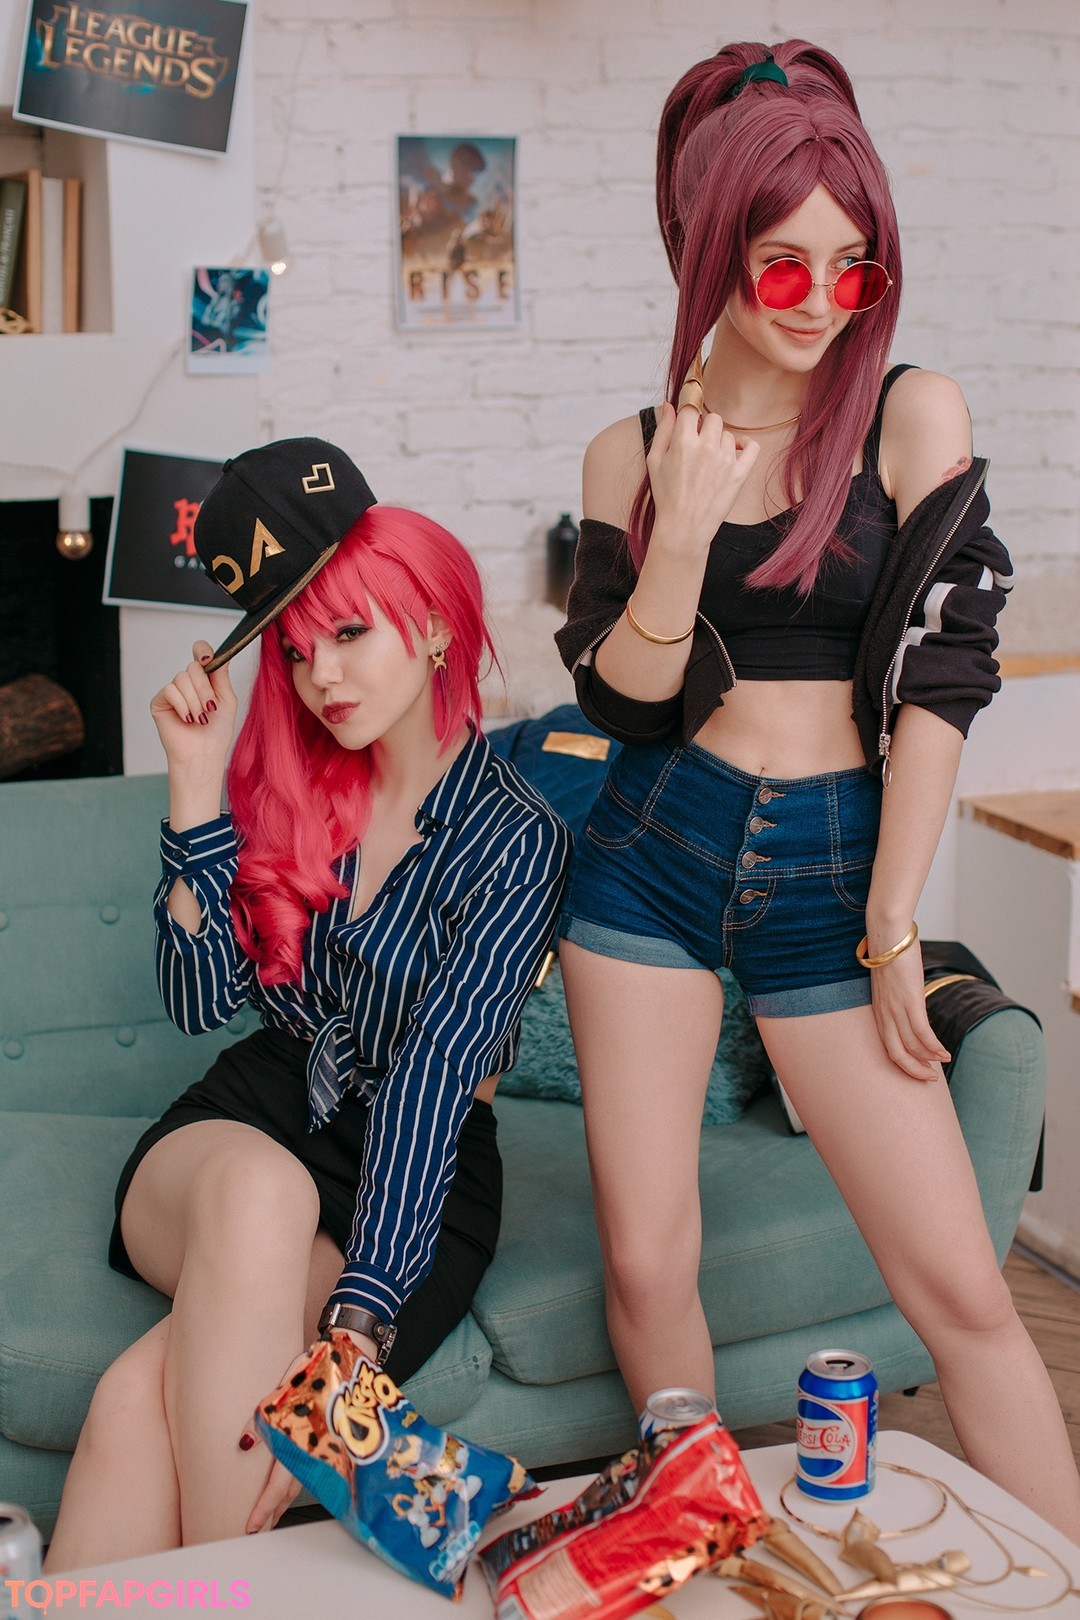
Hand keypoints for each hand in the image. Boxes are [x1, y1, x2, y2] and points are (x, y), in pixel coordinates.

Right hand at [150, 641, 236, 770]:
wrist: (203, 754)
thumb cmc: (217, 732)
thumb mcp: (226, 700)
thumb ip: (221, 676)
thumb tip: (220, 654)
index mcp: (205, 680)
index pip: (200, 653)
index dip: (202, 651)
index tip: (208, 660)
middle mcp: (188, 683)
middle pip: (193, 667)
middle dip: (204, 689)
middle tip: (210, 708)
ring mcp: (173, 692)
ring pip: (182, 679)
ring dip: (195, 701)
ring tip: (200, 719)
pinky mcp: (160, 701)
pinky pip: (170, 690)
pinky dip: (182, 705)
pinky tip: (187, 719)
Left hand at [239, 1329, 379, 1533]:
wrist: (353, 1356)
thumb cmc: (320, 1368)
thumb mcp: (288, 1387)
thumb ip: (266, 1417)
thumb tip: (244, 1444)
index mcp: (303, 1438)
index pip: (279, 1484)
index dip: (264, 1508)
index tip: (250, 1527)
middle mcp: (317, 1449)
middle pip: (292, 1490)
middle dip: (274, 1511)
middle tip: (259, 1527)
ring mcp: (330, 1447)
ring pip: (305, 1482)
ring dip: (287, 1500)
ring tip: (274, 1512)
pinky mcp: (337, 1441)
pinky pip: (317, 1469)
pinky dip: (303, 1482)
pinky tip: (297, 1483)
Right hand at [646, 401, 759, 555]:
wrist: (684, 527)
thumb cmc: (666, 496)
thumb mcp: (655, 461)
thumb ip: (663, 430)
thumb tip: (669, 406)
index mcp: (683, 441)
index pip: (691, 408)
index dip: (690, 414)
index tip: (690, 421)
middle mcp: (706, 447)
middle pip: (713, 418)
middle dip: (706, 429)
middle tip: (698, 447)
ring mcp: (725, 460)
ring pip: (728, 435)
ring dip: (720, 443)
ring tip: (710, 463)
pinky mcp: (740, 473)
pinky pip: (751, 446)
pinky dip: (745, 446)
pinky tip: (735, 453)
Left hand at [869, 939, 950, 1080]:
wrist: (889, 934)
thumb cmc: (892, 955)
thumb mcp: (892, 983)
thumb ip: (900, 998)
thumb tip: (913, 1006)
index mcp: (879, 1011)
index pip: (889, 1046)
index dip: (904, 1062)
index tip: (918, 1069)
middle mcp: (885, 1014)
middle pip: (896, 1054)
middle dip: (914, 1070)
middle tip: (930, 1078)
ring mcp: (896, 1008)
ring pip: (910, 1046)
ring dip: (928, 1059)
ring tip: (943, 1064)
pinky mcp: (910, 1000)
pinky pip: (922, 1032)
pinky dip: (933, 1047)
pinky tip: (944, 1053)